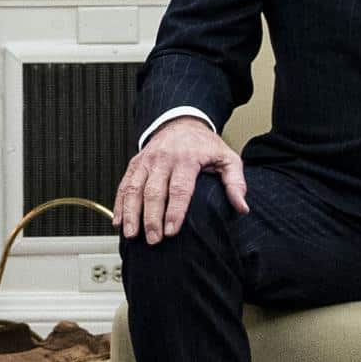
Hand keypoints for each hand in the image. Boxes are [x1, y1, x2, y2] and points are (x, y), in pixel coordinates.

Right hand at [113, 116, 248, 243]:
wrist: (182, 122)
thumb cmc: (205, 145)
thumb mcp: (227, 158)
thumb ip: (235, 182)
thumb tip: (242, 207)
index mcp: (186, 158)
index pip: (179, 189)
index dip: (174, 211)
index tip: (171, 232)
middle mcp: (163, 158)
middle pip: (154, 191)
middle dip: (151, 218)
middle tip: (153, 239)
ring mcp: (146, 160)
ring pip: (134, 188)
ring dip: (131, 212)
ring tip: (130, 234)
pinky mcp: (135, 163)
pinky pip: (124, 184)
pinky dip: (119, 203)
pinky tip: (118, 221)